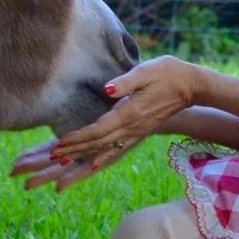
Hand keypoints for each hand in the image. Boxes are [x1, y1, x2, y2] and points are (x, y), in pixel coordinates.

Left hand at [10, 56, 209, 191]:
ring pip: (101, 151)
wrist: (191, 87)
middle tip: (48, 159)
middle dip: (69, 153)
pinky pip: (113, 151)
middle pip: (94, 145)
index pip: (98, 130)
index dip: (77, 139)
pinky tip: (88, 166)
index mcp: (129, 113)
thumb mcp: (148, 71)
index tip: (58, 145)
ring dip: (79, 160)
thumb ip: (126, 81)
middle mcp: (130, 129)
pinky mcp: (136, 134)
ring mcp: (134, 134)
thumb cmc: (168, 73)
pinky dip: (98, 160)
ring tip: (56, 168)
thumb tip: (106, 90)